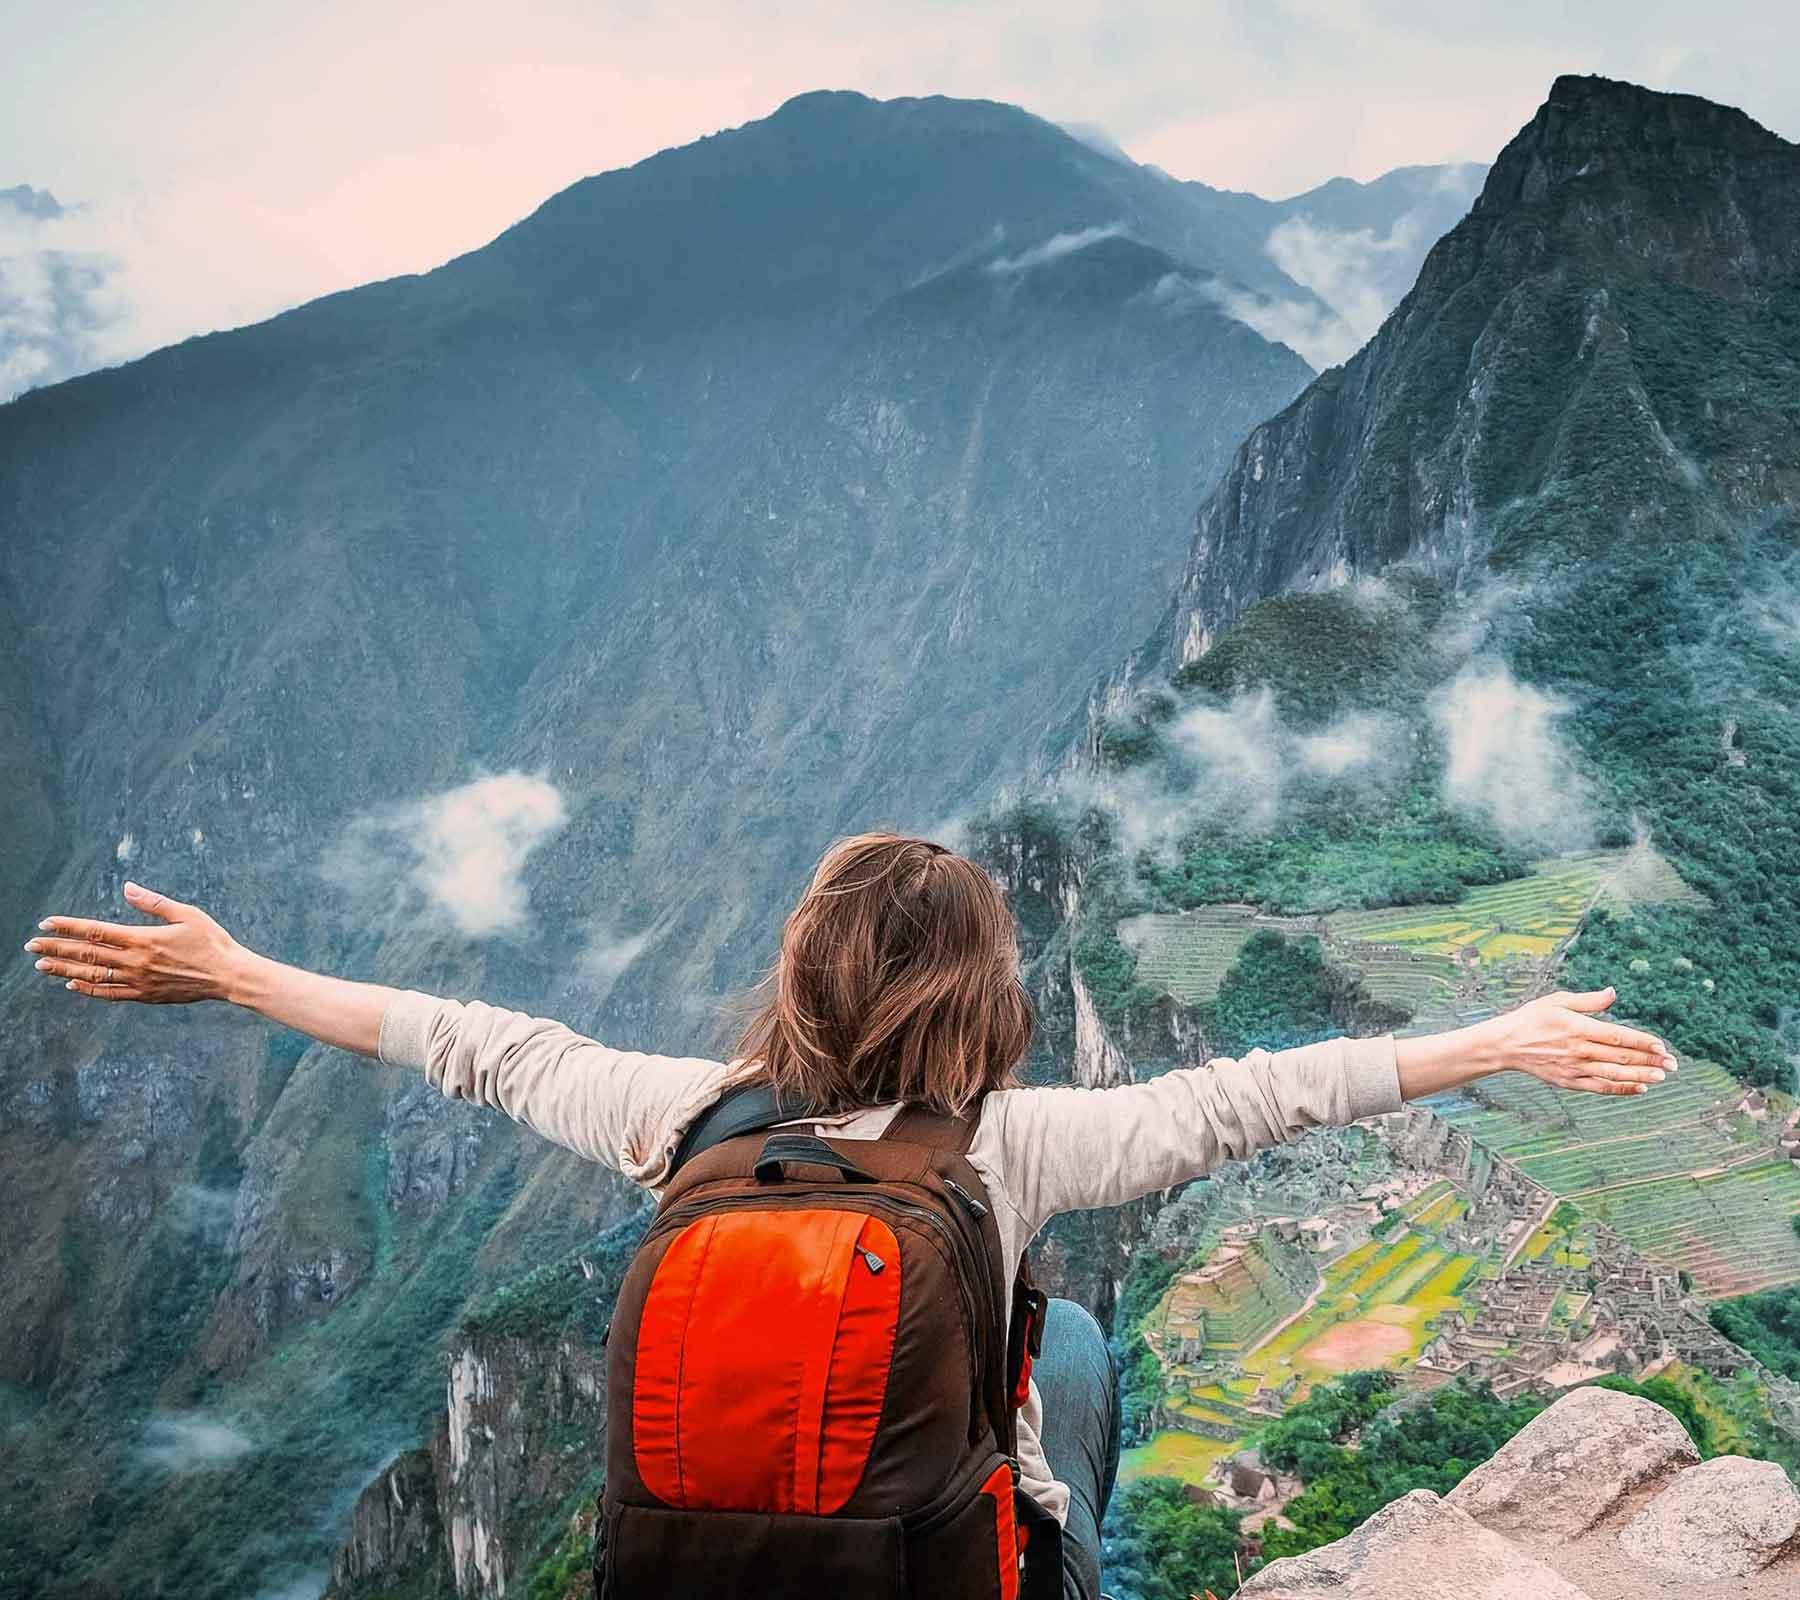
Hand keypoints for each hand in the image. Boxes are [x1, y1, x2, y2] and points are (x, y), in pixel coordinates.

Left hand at [24, 880, 244, 1003]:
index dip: (68, 927)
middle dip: (56, 949)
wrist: (229, 976)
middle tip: (32, 947)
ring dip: (64, 970)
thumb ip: (154, 902)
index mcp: (144, 939)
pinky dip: (88, 990)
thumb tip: (127, 887)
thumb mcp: (187, 914)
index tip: (46, 923)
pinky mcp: (146, 995)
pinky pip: (110, 994)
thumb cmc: (212, 941)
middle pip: (87, 954)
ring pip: (93, 976)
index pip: (96, 931)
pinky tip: (73, 985)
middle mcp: (136, 962)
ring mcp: (139, 981)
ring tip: (42, 966)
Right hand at [1473, 985, 1676, 1095]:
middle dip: (1650, 1060)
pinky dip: (1621, 1089)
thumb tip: (1613, 993)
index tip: (1661, 1045)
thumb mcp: (1557, 1001)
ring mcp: (1574, 1068)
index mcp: (1577, 1027)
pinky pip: (1599, 1087)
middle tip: (1673, 1064)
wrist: (1505, 1044)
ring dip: (1641, 1076)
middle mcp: (1578, 1050)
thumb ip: (1588, 1001)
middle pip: (1621, 1057)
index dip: (1642, 1042)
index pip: (1617, 1036)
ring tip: (1662, 1077)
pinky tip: (1640, 1089)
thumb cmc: (1532, 1018)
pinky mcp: (1569, 1081)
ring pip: (1614, 1074)